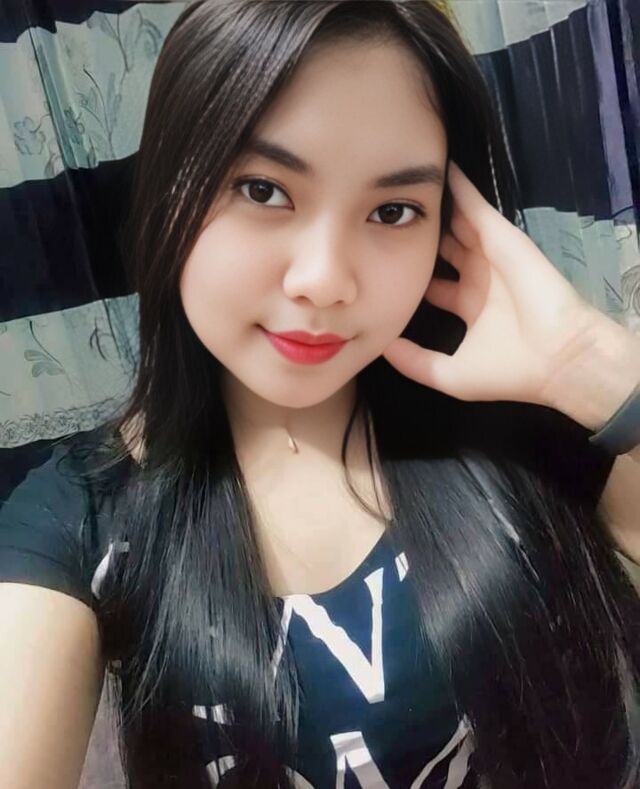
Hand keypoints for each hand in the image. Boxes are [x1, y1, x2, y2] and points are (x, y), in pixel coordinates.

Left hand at [382, 159, 600, 406]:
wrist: (556, 359)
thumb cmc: (507, 370)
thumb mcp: (448, 374)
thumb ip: (413, 362)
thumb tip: (381, 348)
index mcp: (470, 306)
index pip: (435, 285)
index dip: (413, 276)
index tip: (381, 266)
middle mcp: (480, 278)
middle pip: (444, 250)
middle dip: (421, 239)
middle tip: (386, 221)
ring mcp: (491, 255)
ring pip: (456, 224)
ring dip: (434, 209)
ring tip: (401, 188)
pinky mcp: (500, 236)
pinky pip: (474, 206)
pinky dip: (458, 188)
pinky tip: (435, 168)